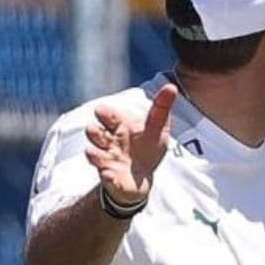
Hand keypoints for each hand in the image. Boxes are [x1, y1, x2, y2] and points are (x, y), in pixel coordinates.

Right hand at [84, 83, 176, 204]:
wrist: (141, 176)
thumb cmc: (147, 145)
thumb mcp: (157, 126)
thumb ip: (161, 107)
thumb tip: (172, 87)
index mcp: (120, 126)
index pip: (107, 116)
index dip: (104, 114)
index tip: (101, 111)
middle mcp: (109, 141)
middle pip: (94, 132)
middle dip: (93, 131)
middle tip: (93, 129)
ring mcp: (107, 159)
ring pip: (94, 154)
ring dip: (94, 153)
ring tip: (92, 152)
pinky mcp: (111, 177)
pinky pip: (106, 177)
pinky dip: (107, 176)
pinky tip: (109, 174)